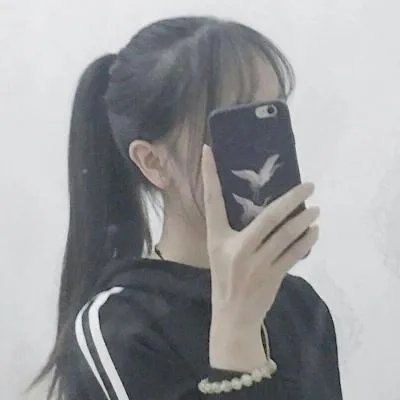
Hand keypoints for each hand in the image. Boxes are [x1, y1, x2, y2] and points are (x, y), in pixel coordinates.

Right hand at [202, 145, 318, 369]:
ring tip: (317, 209)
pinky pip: (294, 254)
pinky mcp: (272, 276)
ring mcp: (256, 264)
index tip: (208, 151)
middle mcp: (237, 249)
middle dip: (292, 200)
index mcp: (217, 238)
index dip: (209, 175)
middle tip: (310, 186)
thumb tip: (259, 205)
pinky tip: (315, 232)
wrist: (232, 315)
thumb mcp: (218, 250)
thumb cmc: (224, 278)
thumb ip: (232, 228)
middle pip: (269, 217)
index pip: (212, 201)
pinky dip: (307, 241)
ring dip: (305, 221)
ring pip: (287, 236)